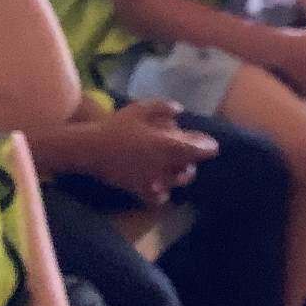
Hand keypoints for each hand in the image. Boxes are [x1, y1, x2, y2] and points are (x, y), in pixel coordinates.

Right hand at [87, 100, 215, 205]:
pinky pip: (159, 197)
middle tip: (191, 151)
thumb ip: (163, 107)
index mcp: (165, 145)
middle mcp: (162, 166)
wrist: (92, 149)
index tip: (213, 146)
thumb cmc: (117, 126)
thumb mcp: (141, 108)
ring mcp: (151, 181)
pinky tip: (161, 183)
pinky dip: (164, 192)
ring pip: (177, 183)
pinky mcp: (139, 190)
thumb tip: (180, 110)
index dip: (207, 148)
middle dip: (193, 161)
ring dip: (182, 175)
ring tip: (179, 167)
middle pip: (188, 168)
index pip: (195, 150)